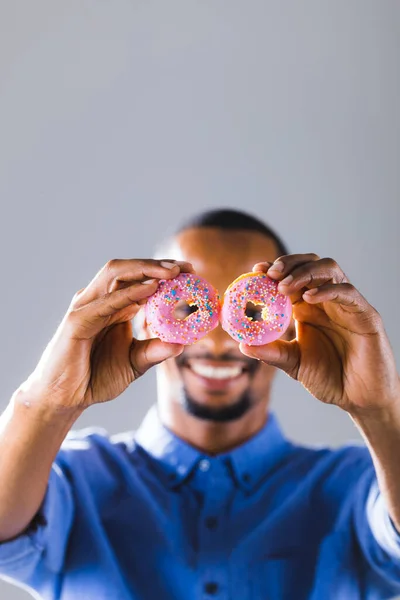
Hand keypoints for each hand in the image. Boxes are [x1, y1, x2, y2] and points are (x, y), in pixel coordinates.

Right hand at [19, 259, 193, 412]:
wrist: (65, 398)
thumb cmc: (95, 378)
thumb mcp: (134, 363)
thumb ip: (155, 351)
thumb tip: (182, 344)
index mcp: (113, 306)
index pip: (138, 279)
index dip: (163, 271)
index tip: (190, 272)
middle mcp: (99, 300)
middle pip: (128, 269)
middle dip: (156, 264)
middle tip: (185, 268)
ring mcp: (87, 307)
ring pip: (115, 275)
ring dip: (145, 270)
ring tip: (172, 272)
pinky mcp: (77, 320)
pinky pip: (107, 301)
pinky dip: (130, 292)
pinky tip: (151, 289)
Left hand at [240, 254, 399, 413]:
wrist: (359, 398)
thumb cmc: (329, 378)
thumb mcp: (294, 363)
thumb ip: (271, 352)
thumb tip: (243, 345)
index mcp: (309, 307)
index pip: (292, 276)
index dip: (275, 268)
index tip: (256, 269)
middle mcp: (327, 300)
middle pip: (310, 264)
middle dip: (289, 263)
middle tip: (270, 273)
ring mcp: (347, 304)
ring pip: (330, 270)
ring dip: (305, 272)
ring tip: (284, 286)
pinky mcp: (365, 314)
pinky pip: (347, 293)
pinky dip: (327, 290)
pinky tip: (308, 298)